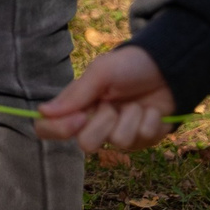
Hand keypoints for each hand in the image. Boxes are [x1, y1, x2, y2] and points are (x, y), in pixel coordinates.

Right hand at [36, 46, 174, 150]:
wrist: (166, 67)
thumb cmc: (128, 65)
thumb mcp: (100, 72)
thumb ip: (75, 95)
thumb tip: (42, 112)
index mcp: (77, 106)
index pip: (49, 128)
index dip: (59, 129)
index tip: (80, 116)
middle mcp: (94, 124)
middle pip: (86, 144)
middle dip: (104, 121)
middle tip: (113, 103)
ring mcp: (119, 134)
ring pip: (119, 142)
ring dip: (132, 117)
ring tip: (136, 102)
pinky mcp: (142, 140)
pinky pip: (143, 139)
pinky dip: (150, 119)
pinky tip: (151, 110)